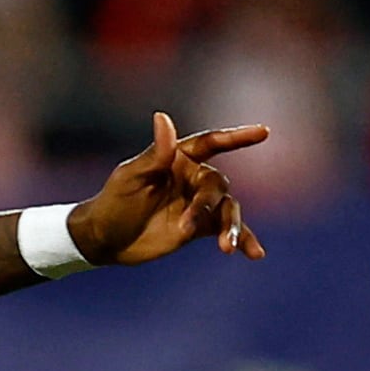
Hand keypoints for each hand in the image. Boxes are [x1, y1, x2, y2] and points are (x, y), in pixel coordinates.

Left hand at [71, 114, 269, 265]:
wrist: (106, 239)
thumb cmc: (114, 201)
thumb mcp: (131, 177)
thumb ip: (154, 153)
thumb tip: (162, 117)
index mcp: (177, 157)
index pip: (211, 143)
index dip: (237, 137)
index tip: (263, 132)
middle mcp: (192, 177)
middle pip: (216, 184)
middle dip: (206, 205)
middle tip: (187, 227)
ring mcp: (198, 203)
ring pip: (227, 209)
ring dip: (231, 226)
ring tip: (228, 247)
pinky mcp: (201, 228)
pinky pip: (227, 230)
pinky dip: (242, 240)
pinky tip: (255, 254)